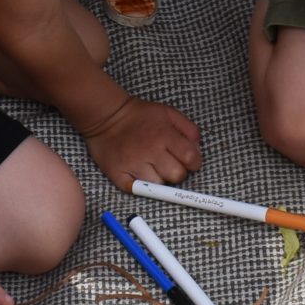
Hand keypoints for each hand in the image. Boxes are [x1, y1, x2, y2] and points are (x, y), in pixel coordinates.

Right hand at [81, 96, 201, 189]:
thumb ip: (189, 130)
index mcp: (165, 135)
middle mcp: (151, 151)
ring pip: (159, 185)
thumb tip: (197, 150)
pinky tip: (139, 173)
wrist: (106, 116)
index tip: (188, 161)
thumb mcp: (169, 113)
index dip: (193, 162)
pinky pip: (138, 190)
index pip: (191, 159)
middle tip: (168, 163)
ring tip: (150, 166)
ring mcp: (134, 164)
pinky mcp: (119, 174)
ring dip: (158, 178)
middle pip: (177, 176)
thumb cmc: (140, 116)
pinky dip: (141, 186)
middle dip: (177, 171)